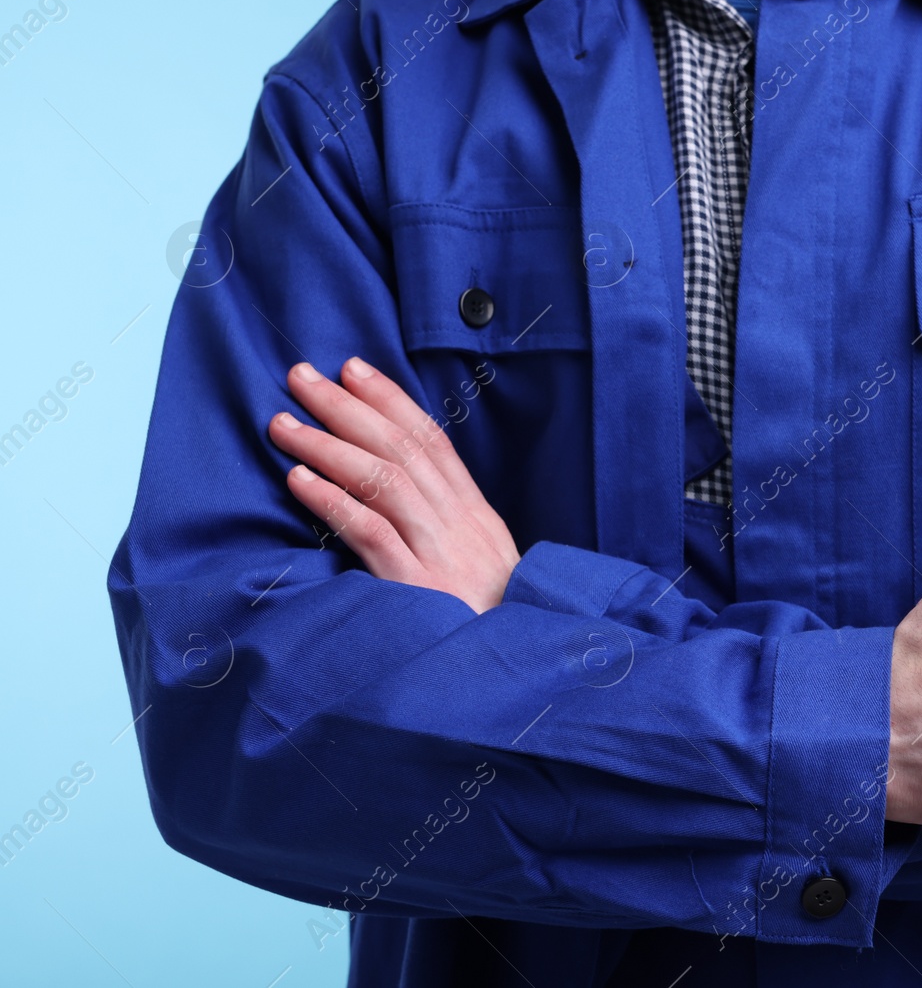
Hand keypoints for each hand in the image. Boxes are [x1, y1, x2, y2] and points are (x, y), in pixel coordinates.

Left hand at [267, 358, 520, 612]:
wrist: (519, 674)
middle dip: (348, 406)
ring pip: (383, 480)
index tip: (352, 368)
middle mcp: (461, 525)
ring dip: (328, 445)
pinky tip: (299, 480)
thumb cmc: (493, 626)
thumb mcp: (484, 567)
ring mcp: (440, 554)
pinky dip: (334, 501)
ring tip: (283, 424)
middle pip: (401, 449)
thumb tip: (403, 496)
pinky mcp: (417, 587)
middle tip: (300, 376)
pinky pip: (372, 532)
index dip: (390, 400)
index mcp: (476, 517)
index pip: (432, 441)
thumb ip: (449, 530)